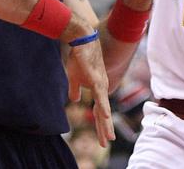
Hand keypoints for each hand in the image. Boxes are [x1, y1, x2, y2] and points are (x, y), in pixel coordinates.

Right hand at [64, 30, 114, 147]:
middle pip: (103, 114)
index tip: (103, 138)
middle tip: (107, 143)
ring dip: (105, 124)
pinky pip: (100, 97)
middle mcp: (102, 88)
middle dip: (104, 129)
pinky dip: (103, 108)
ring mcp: (100, 84)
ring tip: (109, 137)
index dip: (101, 125)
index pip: (100, 111)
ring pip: (104, 109)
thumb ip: (75, 90)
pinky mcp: (96, 80)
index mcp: (98, 89)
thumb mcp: (74, 78)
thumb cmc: (79, 58)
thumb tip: (75, 100)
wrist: (81, 41)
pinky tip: (105, 117)